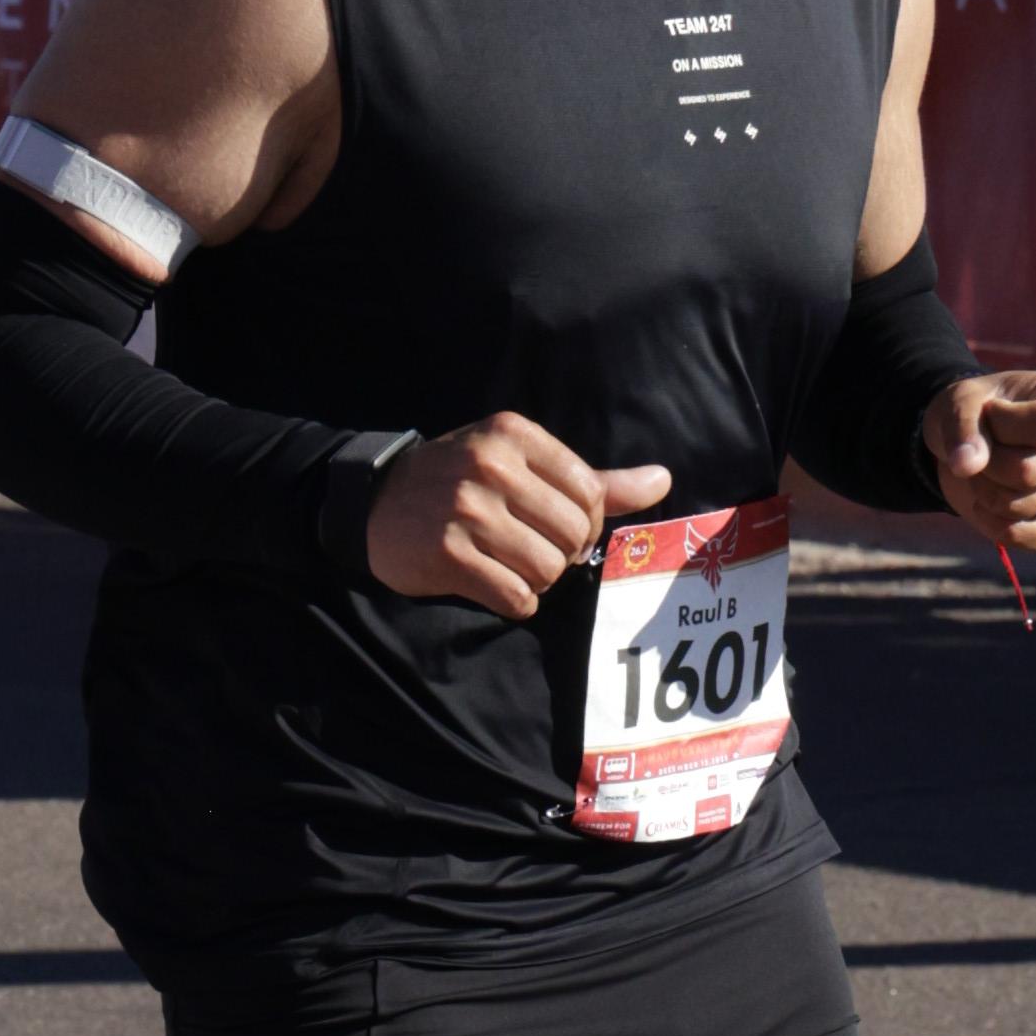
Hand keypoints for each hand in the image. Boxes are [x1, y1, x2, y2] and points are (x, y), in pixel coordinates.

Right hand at [364, 414, 671, 618]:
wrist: (373, 504)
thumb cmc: (460, 483)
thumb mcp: (519, 464)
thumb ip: (593, 481)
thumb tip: (663, 481)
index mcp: (514, 435)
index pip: (588, 492)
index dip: (583, 523)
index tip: (556, 527)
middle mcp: (492, 466)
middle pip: (572, 535)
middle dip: (560, 554)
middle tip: (529, 550)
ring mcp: (467, 511)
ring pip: (547, 570)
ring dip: (535, 580)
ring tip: (507, 564)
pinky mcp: (448, 554)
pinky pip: (515, 597)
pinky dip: (512, 600)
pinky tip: (488, 581)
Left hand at [926, 370, 1035, 555]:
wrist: (977, 443)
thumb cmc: (977, 413)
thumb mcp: (960, 401)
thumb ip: (961, 425)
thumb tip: (967, 466)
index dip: (1005, 427)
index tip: (991, 414)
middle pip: (1029, 472)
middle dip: (987, 466)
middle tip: (979, 452)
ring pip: (1025, 506)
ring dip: (987, 493)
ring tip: (984, 474)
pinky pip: (1028, 537)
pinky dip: (994, 524)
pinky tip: (985, 504)